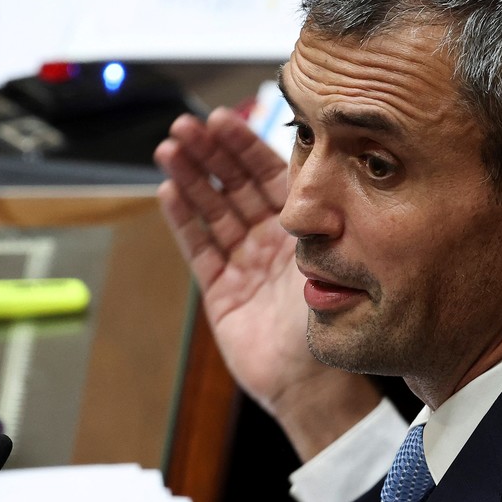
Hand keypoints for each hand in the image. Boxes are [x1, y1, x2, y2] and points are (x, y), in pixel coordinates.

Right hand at [155, 107, 380, 459]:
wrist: (313, 382)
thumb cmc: (332, 324)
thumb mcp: (331, 263)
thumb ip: (319, 218)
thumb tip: (322, 167)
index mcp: (301, 229)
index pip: (268, 174)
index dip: (244, 145)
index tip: (222, 119)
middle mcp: (270, 240)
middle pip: (234, 186)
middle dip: (211, 154)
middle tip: (185, 125)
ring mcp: (243, 262)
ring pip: (213, 210)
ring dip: (191, 178)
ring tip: (170, 149)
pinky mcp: (221, 288)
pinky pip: (200, 247)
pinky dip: (184, 220)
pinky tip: (169, 191)